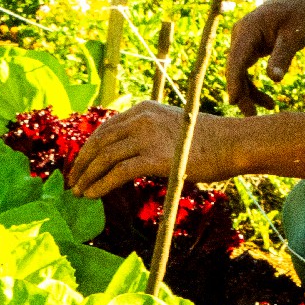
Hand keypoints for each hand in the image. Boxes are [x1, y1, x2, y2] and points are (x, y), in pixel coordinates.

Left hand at [66, 102, 205, 197]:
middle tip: (72, 180)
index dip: (88, 148)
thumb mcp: (172, 128)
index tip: (80, 164)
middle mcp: (141, 118)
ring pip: (105, 158)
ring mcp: (147, 137)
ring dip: (87, 176)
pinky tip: (93, 195)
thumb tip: (128, 156)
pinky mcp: (154, 158)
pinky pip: (117, 173)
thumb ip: (149, 135)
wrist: (233, 143)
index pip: (106, 128)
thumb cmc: (208, 141)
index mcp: (144, 109)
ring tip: (79, 192)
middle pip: (100, 141)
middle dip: (82, 163)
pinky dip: (101, 185)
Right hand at [227, 0, 304, 114]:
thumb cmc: (301, 14)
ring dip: (249, 93)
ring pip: (239, 73)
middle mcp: (240, 35)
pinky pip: (245, 70)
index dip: (234, 82)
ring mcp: (243, 41)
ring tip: (269, 109)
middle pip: (234, 69)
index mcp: (248, 29)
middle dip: (242, 94)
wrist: (304, 0)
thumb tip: (274, 79)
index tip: (234, 101)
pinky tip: (269, 101)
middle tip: (254, 117)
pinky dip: (254, 86)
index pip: (236, 60)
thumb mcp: (295, 36)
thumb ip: (283, 56)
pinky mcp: (249, 47)